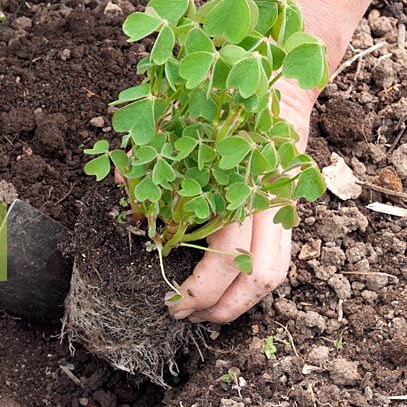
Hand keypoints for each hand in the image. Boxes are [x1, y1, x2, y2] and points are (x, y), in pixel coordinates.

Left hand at [168, 78, 317, 322]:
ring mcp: (284, 209)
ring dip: (243, 305)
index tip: (171, 303)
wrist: (280, 89)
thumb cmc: (224, 104)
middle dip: (220, 309)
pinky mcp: (289, 212)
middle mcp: (268, 203)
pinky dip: (254, 286)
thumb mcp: (183, 122)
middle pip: (257, 279)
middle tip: (185, 317)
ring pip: (276, 276)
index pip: (225, 258)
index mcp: (240, 186)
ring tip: (208, 314)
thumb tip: (118, 184)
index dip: (198, 291)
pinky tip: (228, 290)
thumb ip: (151, 153)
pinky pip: (280, 262)